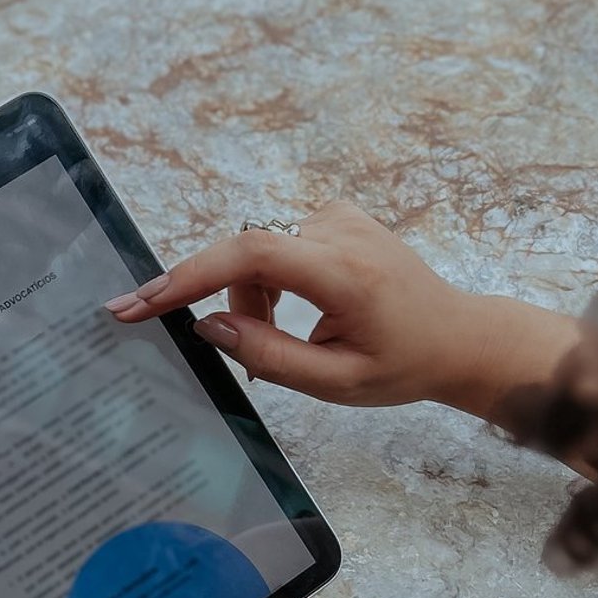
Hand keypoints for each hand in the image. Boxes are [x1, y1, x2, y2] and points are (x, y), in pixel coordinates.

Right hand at [106, 202, 577, 418]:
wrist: (457, 335)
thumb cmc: (402, 365)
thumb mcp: (335, 382)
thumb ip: (267, 356)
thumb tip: (207, 325)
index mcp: (345, 272)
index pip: (249, 256)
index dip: (188, 277)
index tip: (139, 302)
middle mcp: (339, 229)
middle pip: (247, 257)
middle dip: (231, 304)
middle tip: (239, 350)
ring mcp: (338, 216)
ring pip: (257, 253)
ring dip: (254, 298)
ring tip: (285, 338)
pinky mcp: (335, 215)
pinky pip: (275, 245)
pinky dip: (270, 283)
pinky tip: (299, 312)